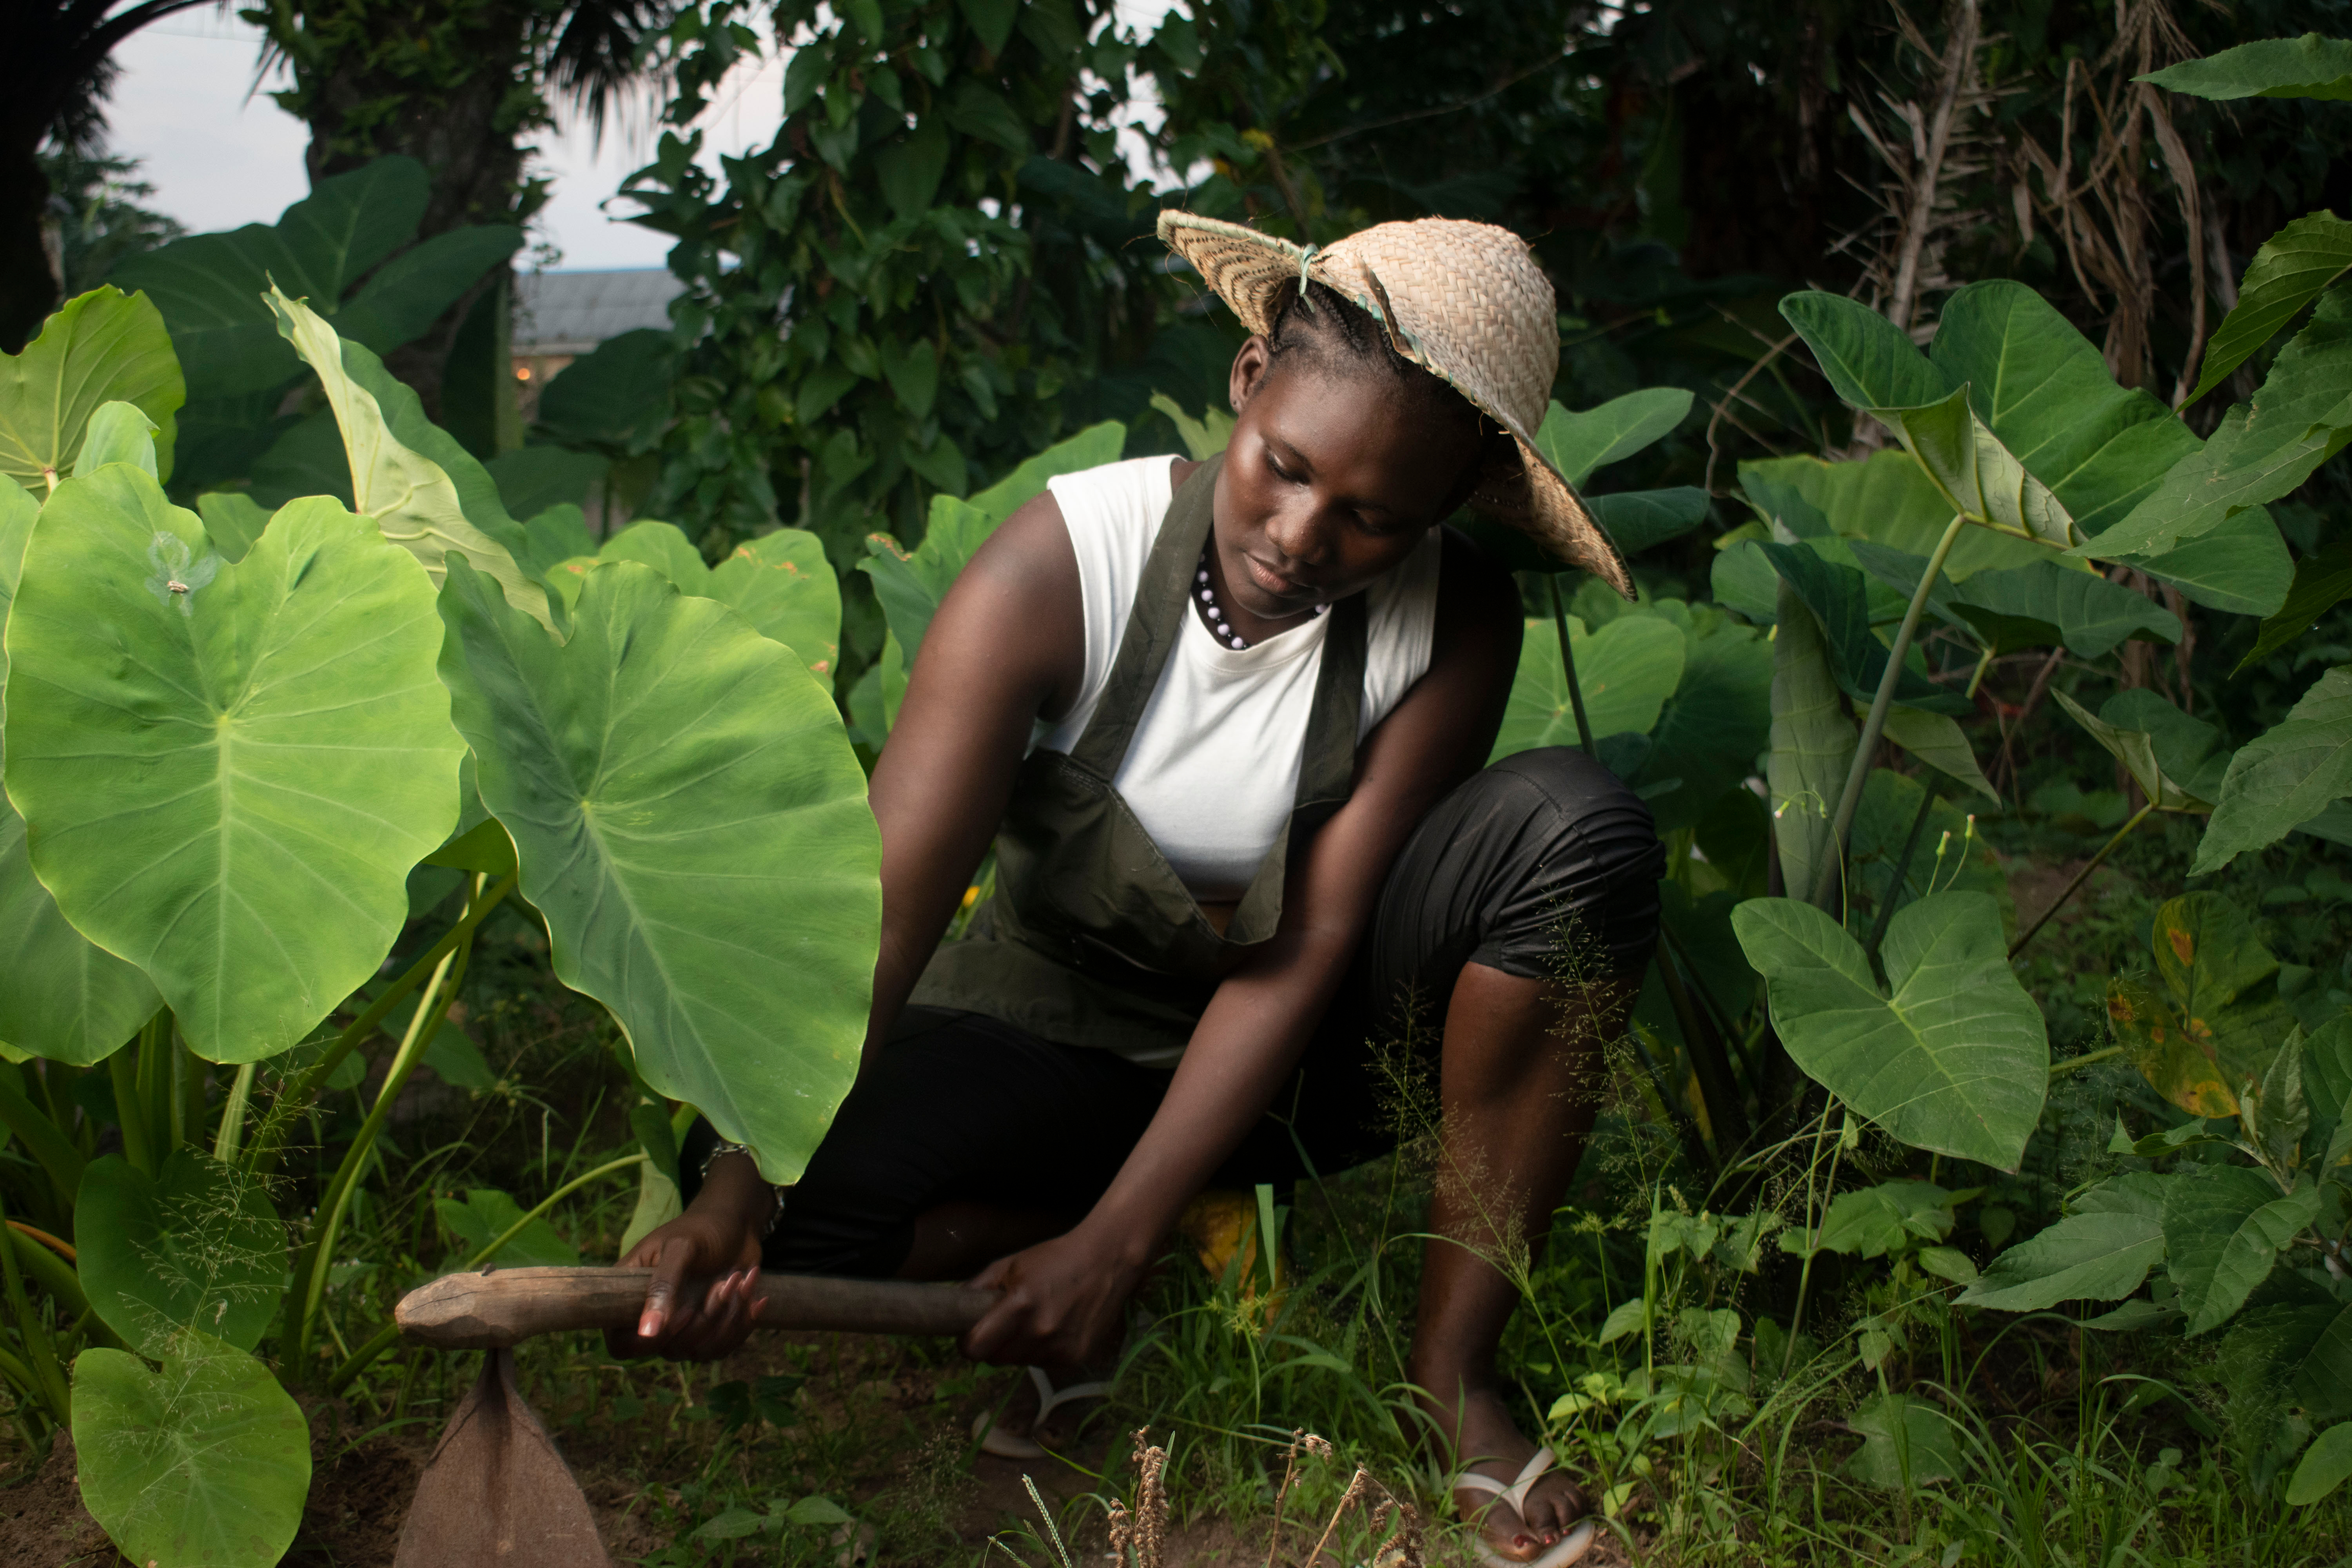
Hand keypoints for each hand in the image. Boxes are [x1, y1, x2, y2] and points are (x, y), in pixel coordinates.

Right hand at [605, 1204, 763, 1361]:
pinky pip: (722, 1348)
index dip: (651, 1342)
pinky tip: (754, 1296)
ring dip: (727, 1319)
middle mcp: (653, 1319)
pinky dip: (742, 1323)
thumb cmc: (702, 1228)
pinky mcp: (708, 1332)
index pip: (622, 1344)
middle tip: (723, 1282)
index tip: (686, 1312)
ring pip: (699, 1351)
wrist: (736, 1226)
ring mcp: (681, 1328)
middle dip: (704, 1320)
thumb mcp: (681, 1248)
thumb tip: (647, 1332)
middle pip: (669, 1350)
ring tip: (738, 1280)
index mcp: (630, 1296)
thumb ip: (662, 1285)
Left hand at [962, 1226, 1144, 1367]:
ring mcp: (1060, 1348)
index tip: (971, 1334)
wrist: (1106, 1260)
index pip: (976, 1348)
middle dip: (993, 1345)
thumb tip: (951, 1310)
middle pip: (995, 1359)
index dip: (968, 1343)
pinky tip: (1055, 1327)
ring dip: (1019, 1348)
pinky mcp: (1076, 1358)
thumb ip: (977, 1289)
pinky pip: (1042, 1363)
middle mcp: (1040, 1332)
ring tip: (1035, 1321)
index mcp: (1019, 1305)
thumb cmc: (1053, 1258)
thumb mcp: (1010, 1264)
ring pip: (1019, 1363)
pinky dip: (1042, 1351)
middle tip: (1005, 1324)